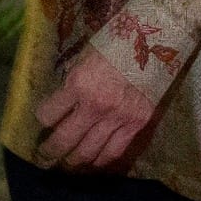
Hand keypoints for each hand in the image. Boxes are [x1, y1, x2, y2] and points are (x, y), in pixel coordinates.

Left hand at [33, 47, 165, 172]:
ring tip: (67, 162)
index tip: (43, 120)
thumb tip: (63, 100)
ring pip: (88, 151)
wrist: (157, 38)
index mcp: (78, 84)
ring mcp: (117, 117)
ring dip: (73, 160)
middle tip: (44, 156)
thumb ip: (73, 81)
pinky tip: (93, 162)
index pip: (48, 114)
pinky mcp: (136, 123)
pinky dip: (101, 160)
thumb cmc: (117, 41)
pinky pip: (114, 151)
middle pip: (64, 139)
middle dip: (50, 151)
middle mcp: (95, 106)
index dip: (42, 119)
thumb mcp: (85, 56)